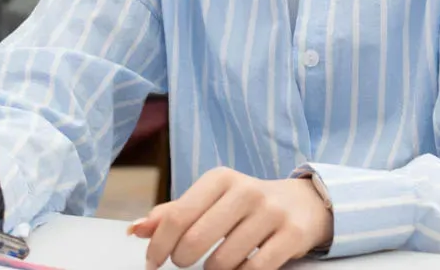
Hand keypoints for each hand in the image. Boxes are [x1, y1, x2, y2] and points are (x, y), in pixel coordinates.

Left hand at [129, 168, 332, 269]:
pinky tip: (241, 267)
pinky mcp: (291, 235)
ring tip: (219, 261)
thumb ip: (174, 213)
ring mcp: (271, 213)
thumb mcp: (211, 200)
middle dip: (182, 260)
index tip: (153, 262)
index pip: (176, 216)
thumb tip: (135, 229)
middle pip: (195, 241)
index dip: (158, 246)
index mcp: (221, 179)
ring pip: (222, 261)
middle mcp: (246, 191)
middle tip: (185, 261)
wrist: (304, 204)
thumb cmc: (245, 206)